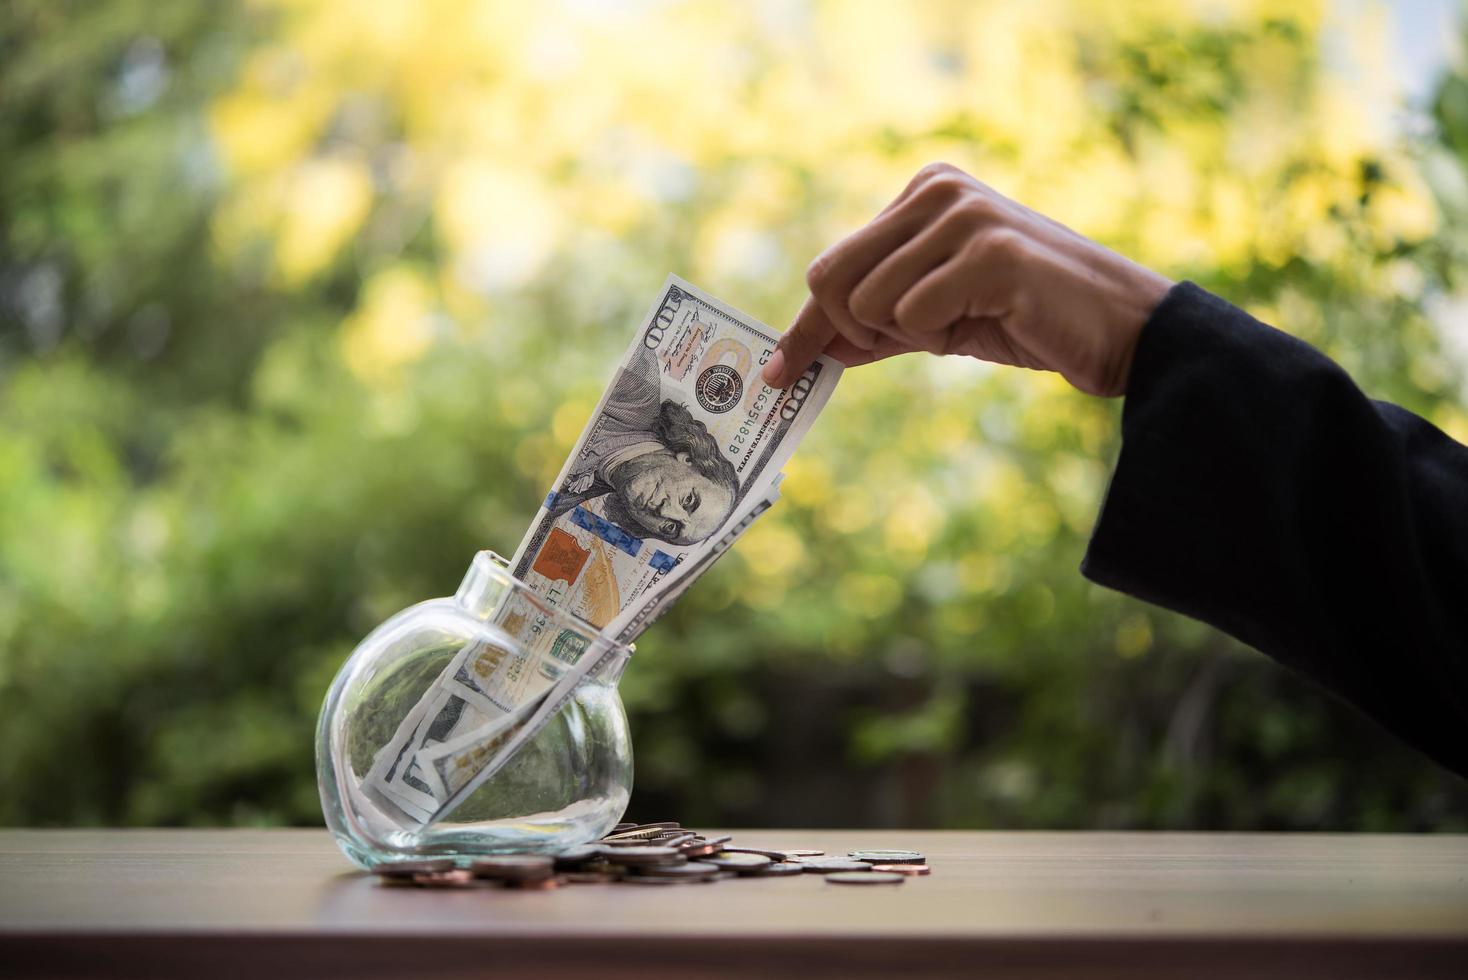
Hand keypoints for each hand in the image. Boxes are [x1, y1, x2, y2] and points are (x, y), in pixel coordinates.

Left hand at [761, 163, 1172, 396]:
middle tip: (912, 340)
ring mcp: (964, 216)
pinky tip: (990, 319)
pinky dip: (940, 338)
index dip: (808, 325)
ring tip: (967, 320)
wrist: (1120, 329)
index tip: (778, 372)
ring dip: (911, 335)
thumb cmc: (1025, 318)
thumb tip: (805, 352)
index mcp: (923, 191)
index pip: (833, 264)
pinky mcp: (989, 253)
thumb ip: (873, 325)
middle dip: (853, 331)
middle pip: (831, 280)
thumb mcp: (936, 317)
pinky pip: (912, 317)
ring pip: (868, 304)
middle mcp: (937, 191)